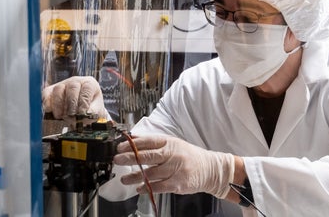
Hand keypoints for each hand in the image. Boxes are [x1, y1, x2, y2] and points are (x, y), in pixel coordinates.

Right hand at [42, 76, 106, 125]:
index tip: (82, 113)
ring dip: (59, 104)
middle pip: (72, 87)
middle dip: (71, 103)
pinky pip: (47, 93)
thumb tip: (84, 115)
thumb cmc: (91, 109)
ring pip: (58, 89)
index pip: (87, 88)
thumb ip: (93, 112)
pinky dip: (47, 102)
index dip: (84, 101)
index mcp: (90, 84)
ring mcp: (63, 84)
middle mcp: (76, 81)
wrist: (83, 111)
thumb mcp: (97, 111)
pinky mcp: (52, 89)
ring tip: (61, 116)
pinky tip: (50, 111)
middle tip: (71, 115)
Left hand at [113, 136, 234, 198]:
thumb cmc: (190, 157)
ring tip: (124, 178)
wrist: (210, 169)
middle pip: (147, 156)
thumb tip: (135, 140)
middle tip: (117, 160)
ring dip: (135, 176)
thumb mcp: (174, 144)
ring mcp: (175, 169)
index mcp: (170, 143)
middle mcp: (172, 155)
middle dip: (130, 158)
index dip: (133, 144)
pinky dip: (147, 188)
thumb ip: (156, 144)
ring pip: (150, 173)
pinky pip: (159, 186)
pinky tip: (139, 188)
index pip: (148, 142)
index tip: (120, 147)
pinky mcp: (178, 183)